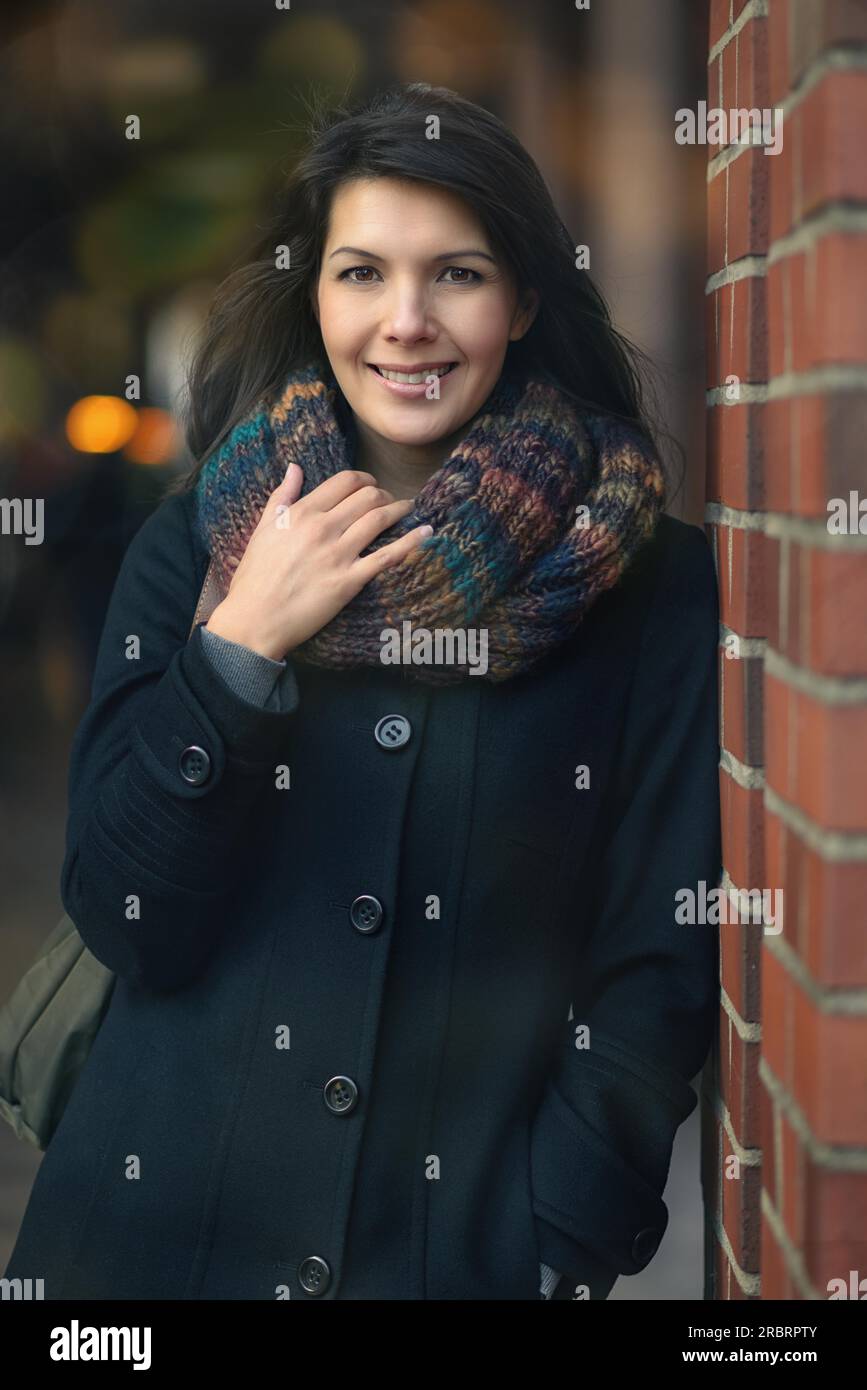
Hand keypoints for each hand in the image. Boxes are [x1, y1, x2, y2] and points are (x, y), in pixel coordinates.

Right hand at [204, 462, 431, 661]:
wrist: (255, 619)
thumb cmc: (255, 577)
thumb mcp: (262, 530)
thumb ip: (282, 496)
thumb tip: (295, 468)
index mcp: (301, 513)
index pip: (344, 481)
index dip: (365, 479)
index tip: (372, 485)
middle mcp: (322, 528)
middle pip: (367, 496)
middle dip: (385, 494)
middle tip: (391, 501)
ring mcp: (338, 554)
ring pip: (380, 519)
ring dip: (400, 510)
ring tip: (409, 510)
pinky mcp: (349, 581)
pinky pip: (387, 556)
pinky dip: (410, 541)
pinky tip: (426, 532)